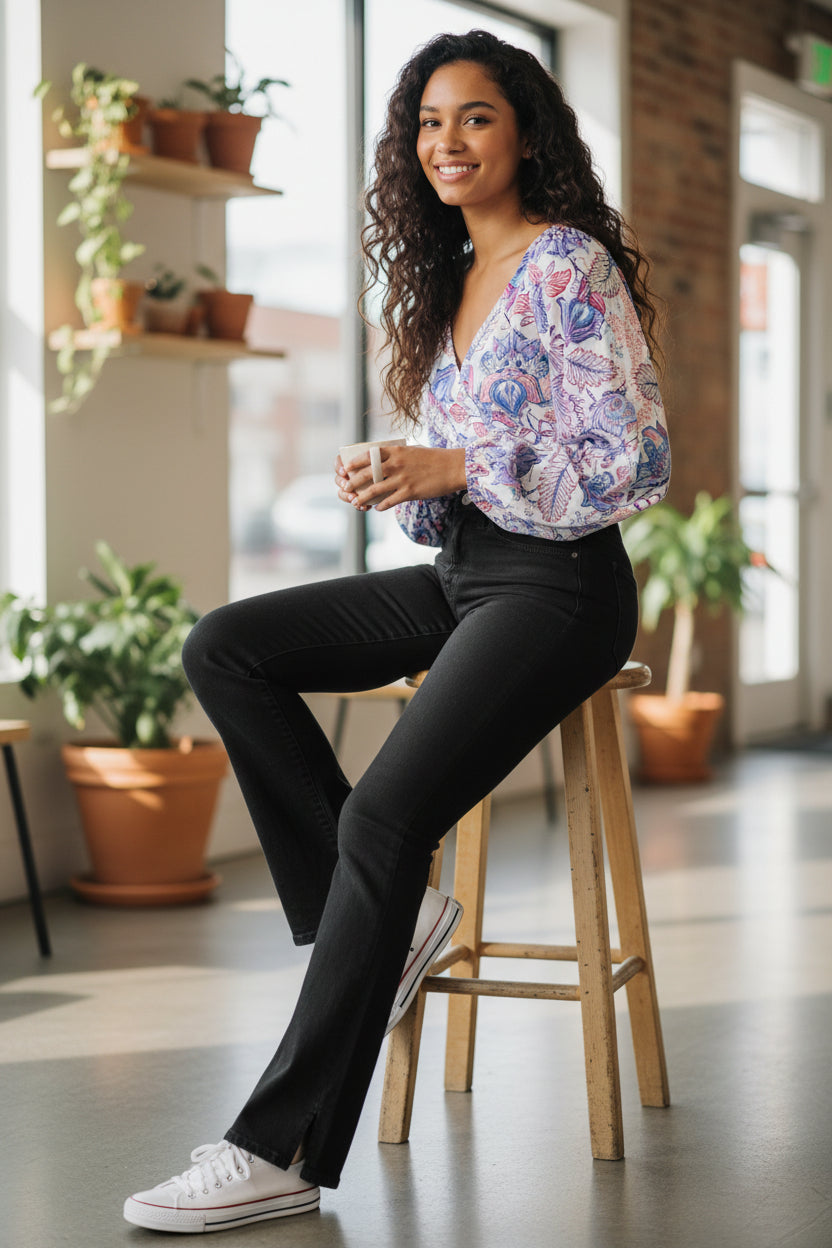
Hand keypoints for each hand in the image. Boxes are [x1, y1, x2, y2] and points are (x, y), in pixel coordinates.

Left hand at [334, 446, 466, 511]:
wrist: (453, 467)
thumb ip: (397, 455)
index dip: (354, 463)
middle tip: (346, 488)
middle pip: (367, 474)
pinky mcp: (410, 492)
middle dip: (353, 482)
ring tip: (357, 502)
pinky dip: (381, 506)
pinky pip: (389, 501)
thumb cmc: (434, 458)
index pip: (368, 455)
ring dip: (363, 497)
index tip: (345, 468)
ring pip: (375, 490)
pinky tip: (377, 508)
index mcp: (395, 452)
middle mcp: (396, 464)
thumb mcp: (412, 451)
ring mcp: (402, 479)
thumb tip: (384, 459)